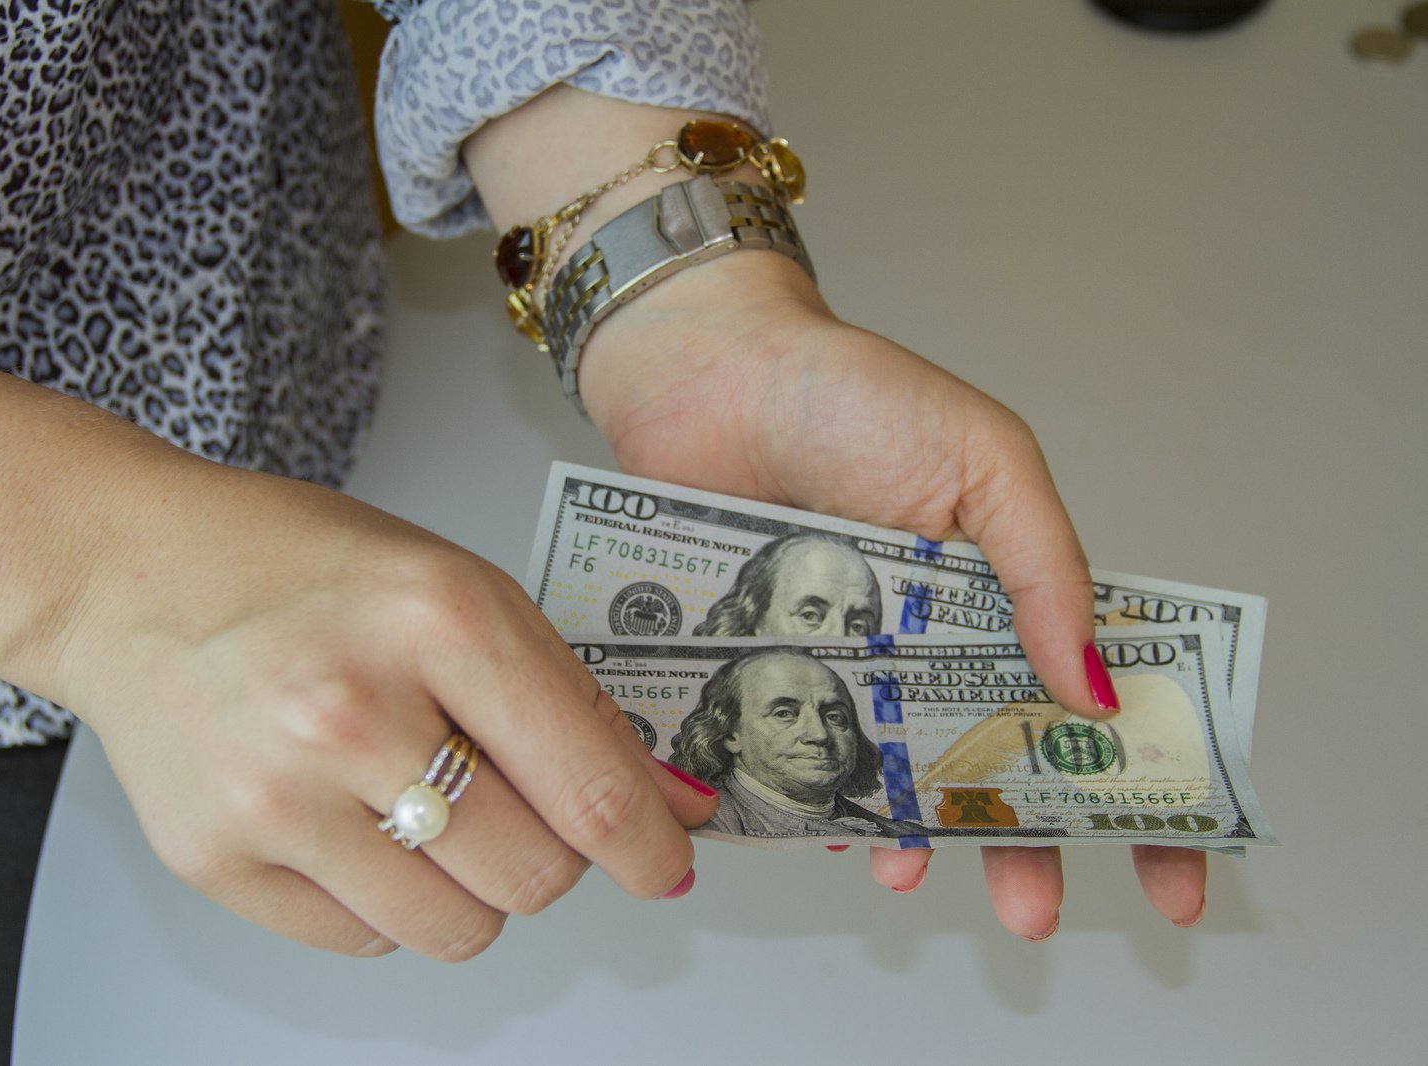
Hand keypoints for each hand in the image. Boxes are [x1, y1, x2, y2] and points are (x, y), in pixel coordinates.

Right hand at [53, 462, 715, 957]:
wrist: (133, 578)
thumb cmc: (302, 571)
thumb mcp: (458, 589)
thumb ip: (568, 700)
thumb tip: (662, 805)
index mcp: (435, 620)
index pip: (585, 785)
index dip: (647, 844)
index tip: (664, 863)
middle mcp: (351, 712)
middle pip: (531, 875)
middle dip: (553, 856)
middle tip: (521, 808)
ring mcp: (275, 797)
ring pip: (455, 930)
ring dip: (471, 887)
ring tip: (426, 809)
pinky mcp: (217, 862)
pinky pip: (365, 942)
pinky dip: (385, 899)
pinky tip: (351, 821)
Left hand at [579, 252, 1206, 938]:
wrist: (710, 374)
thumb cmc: (851, 394)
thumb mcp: (986, 461)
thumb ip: (1045, 570)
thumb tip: (1098, 689)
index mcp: (1000, 587)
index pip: (1088, 696)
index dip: (1136, 780)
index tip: (1176, 856)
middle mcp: (928, 634)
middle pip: (995, 759)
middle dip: (1025, 841)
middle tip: (1038, 909)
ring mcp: (849, 657)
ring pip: (897, 770)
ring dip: (917, 833)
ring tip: (917, 871)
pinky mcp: (770, 665)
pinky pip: (797, 750)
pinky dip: (813, 794)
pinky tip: (827, 824)